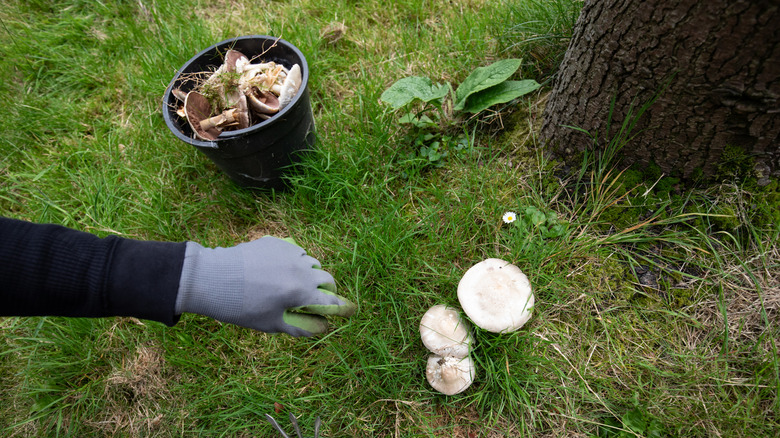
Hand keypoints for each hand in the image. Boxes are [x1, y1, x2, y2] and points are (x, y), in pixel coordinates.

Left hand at [175, 236, 355, 335]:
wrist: (213, 278)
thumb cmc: (242, 307)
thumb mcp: (271, 323)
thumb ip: (299, 327)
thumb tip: (320, 328)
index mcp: (303, 292)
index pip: (331, 302)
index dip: (342, 308)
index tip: (349, 311)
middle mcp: (302, 269)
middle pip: (326, 278)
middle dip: (327, 289)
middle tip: (319, 297)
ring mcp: (290, 253)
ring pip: (311, 262)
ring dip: (311, 273)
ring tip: (299, 283)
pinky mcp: (276, 242)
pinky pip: (294, 251)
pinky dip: (294, 261)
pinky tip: (279, 269)